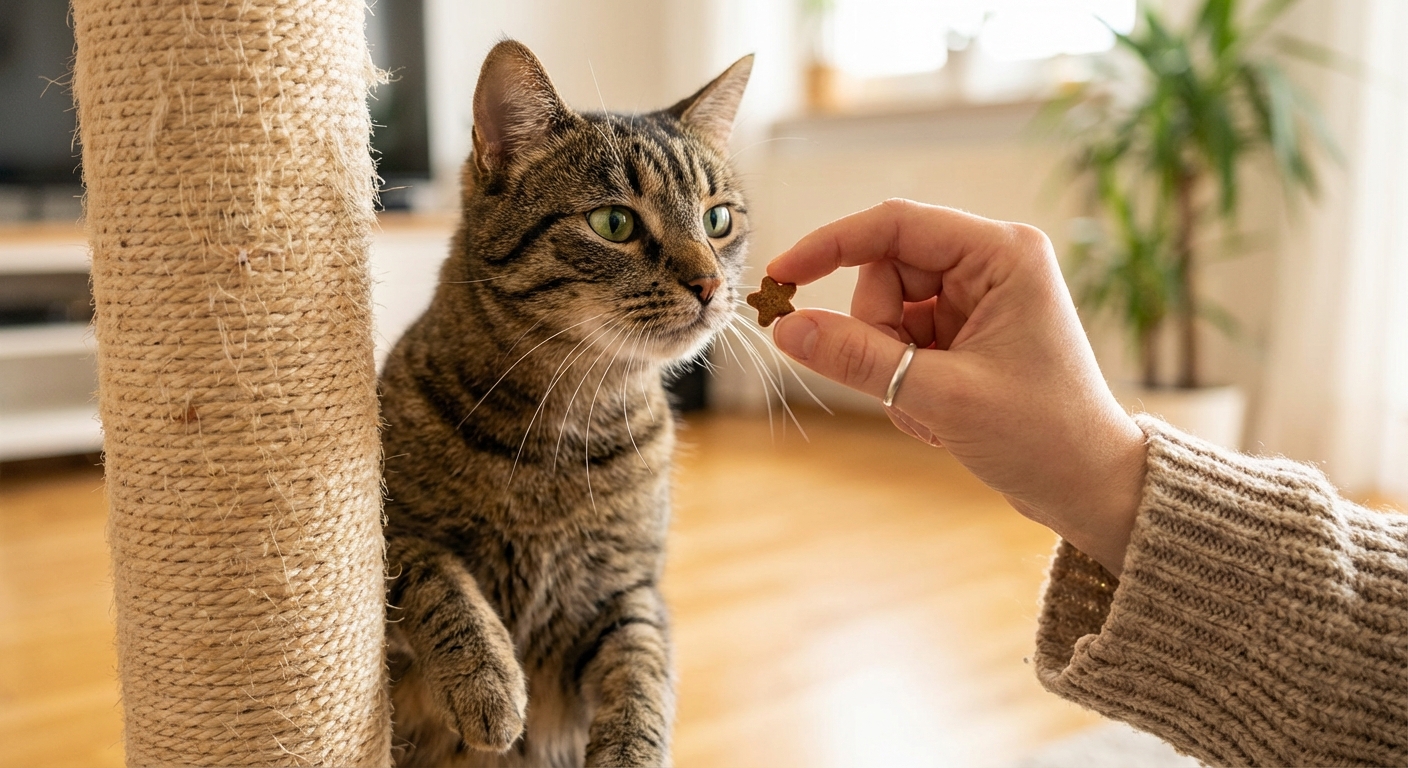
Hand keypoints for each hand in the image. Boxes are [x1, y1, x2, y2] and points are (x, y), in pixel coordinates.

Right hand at [768, 199, 1145, 574]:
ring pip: (887, 314)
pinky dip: (905, 382)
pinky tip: (939, 417)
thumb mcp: (940, 396)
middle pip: (885, 274)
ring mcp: (978, 299)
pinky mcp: (968, 332)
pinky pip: (902, 342)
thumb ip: (858, 358)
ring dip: (891, 367)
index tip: (781, 277)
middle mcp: (991, 264)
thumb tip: (786, 328)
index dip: (830, 246)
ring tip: (933, 411)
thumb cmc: (1041, 436)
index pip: (894, 225)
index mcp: (1002, 254)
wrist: (1089, 488)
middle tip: (905, 387)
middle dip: (878, 335)